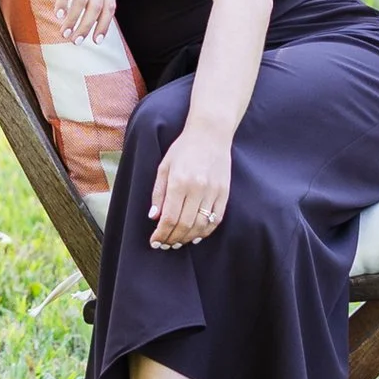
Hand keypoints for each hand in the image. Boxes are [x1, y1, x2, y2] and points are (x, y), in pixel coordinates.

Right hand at [41, 0, 116, 42]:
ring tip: (64, 32)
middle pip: (96, 6)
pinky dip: (63, 3)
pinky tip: (58, 14)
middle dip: (87, 27)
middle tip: (76, 41)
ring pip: (82, 0)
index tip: (96, 41)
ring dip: (73, 20)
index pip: (110, 5)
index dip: (104, 25)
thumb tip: (87, 12)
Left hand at [149, 120, 232, 247]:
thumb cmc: (183, 149)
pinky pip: (216, 220)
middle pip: (185, 225)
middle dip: (172, 239)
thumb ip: (158, 193)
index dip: (161, 233)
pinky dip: (205, 232)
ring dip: (187, 238)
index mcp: (179, 181)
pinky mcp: (224, 194)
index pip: (170, 217)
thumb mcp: (164, 167)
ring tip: (177, 242)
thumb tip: (154, 217)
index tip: (154, 241)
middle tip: (164, 245)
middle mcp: (197, 188)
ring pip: (201, 225)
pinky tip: (195, 236)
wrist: (210, 134)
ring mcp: (213, 192)